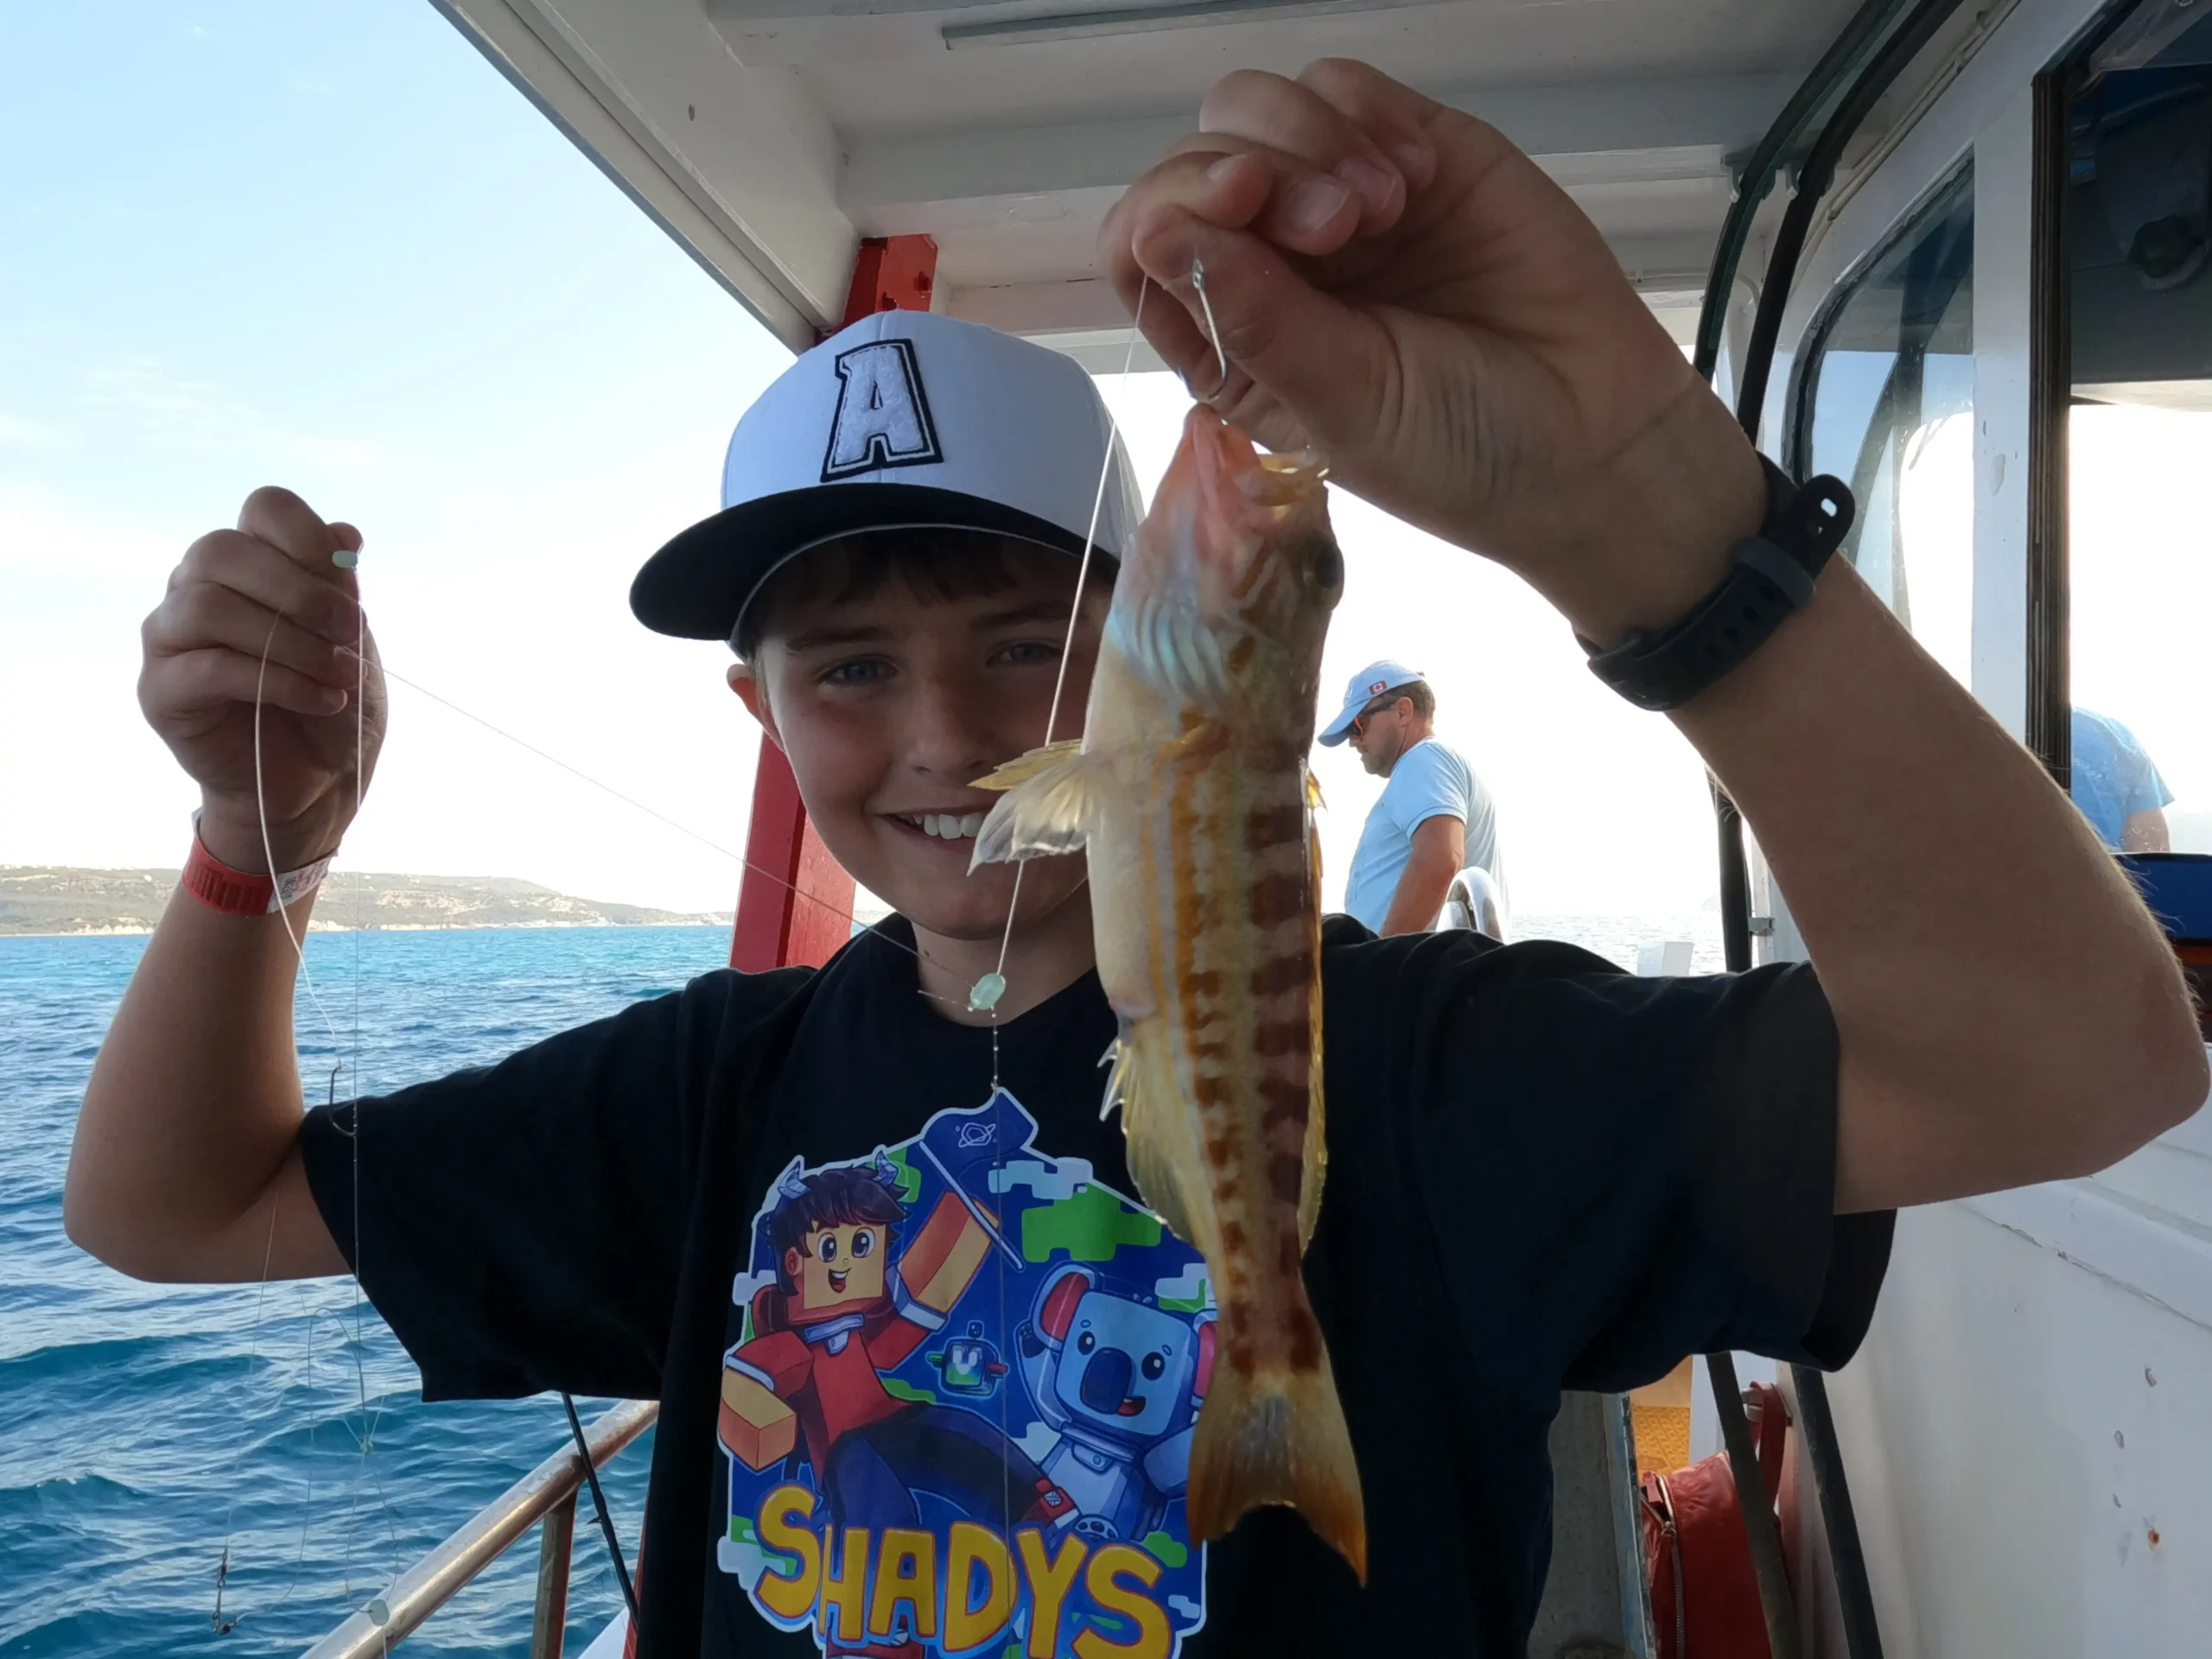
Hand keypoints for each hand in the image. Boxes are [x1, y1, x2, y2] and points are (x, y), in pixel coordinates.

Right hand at [139, 486, 386, 872]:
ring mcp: (168, 635)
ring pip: (208, 606)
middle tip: (350, 632)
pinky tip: (322, 700)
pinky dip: (278, 682)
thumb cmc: (333, 698)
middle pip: (222, 549)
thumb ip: (339, 586)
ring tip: (340, 676)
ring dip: (290, 641)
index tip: (352, 583)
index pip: (264, 508)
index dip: (308, 537)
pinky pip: (208, 667)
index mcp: (249, 561)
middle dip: (299, 590)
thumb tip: (345, 532)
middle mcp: (196, 585)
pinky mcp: (159, 689)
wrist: (318, 779)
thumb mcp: (351, 639)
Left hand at [1100, 60, 1765, 642]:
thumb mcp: (1344, 404)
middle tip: (1339, 226)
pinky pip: (1344, 89)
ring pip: (1258, 111)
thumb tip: (1157, 228)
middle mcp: (1269, 267)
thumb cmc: (1462, 451)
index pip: (1144, 247)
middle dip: (1255, 172)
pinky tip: (1417, 179)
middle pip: (1195, 164)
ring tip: (1386, 207)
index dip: (1170, 205)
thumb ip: (1252, 315)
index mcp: (1231, 341)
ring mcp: (1337, 206)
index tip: (1240, 201)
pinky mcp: (1410, 154)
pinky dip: (1366, 115)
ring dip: (1308, 139)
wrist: (1599, 436)